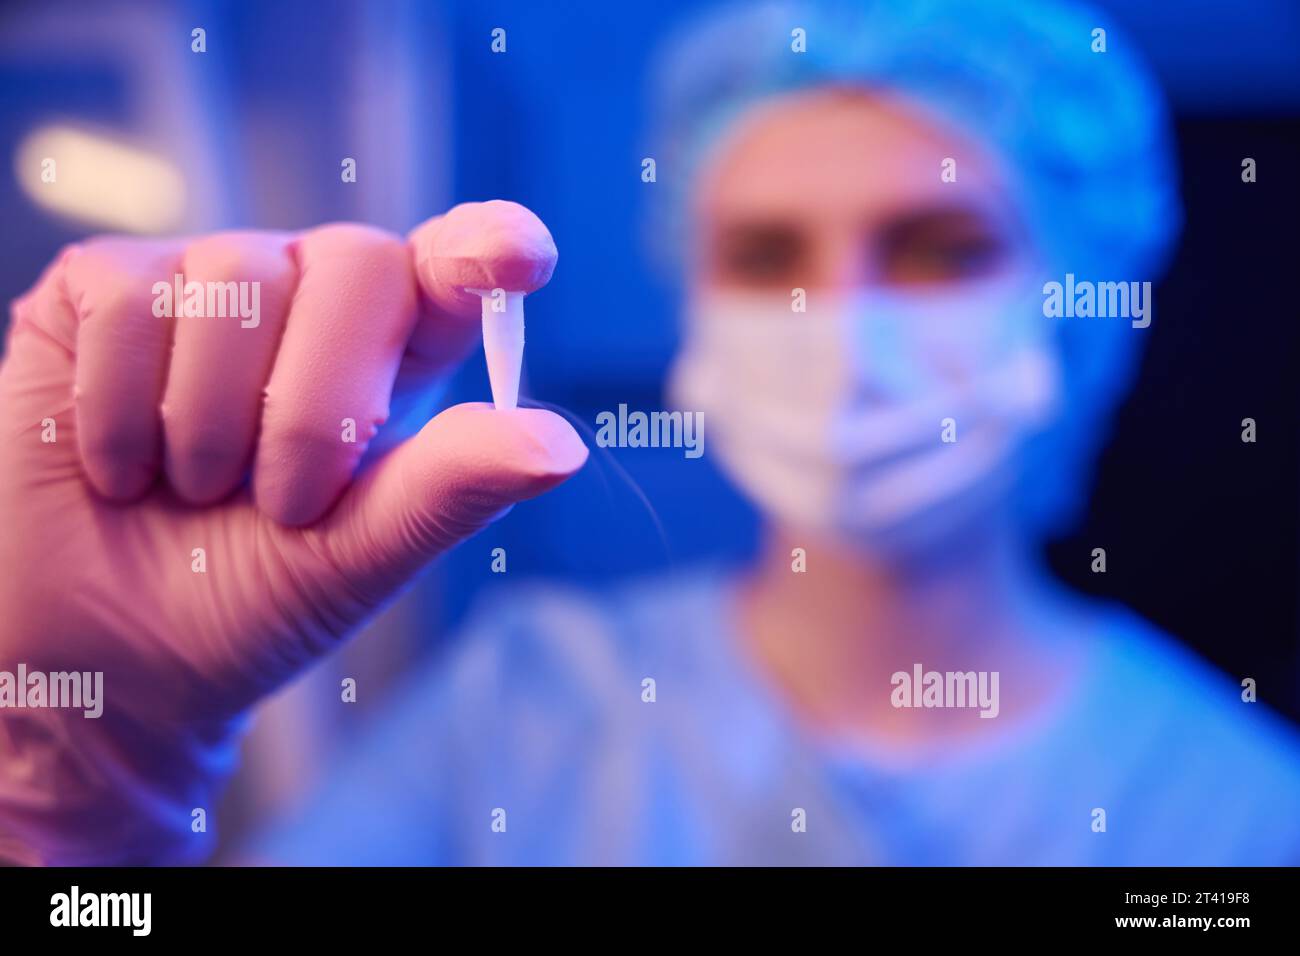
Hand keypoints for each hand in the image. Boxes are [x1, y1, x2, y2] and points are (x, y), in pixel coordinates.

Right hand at [0, 201, 586, 862]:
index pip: (456, 265)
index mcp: (394, 352)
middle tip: (279, 505)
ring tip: (194, 491)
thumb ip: (453, 490)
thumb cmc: (249, 598)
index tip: (522, 259)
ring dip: (211, 426)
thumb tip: (564, 445)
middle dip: (318, 409)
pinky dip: (121, 412)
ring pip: (235, 281)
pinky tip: (121, 468)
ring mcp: (207, 280)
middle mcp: (310, 294)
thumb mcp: (361, 556)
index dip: (490, 248)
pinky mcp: (103, 286)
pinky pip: (128, 303)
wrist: (109, 653)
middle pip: (358, 264)